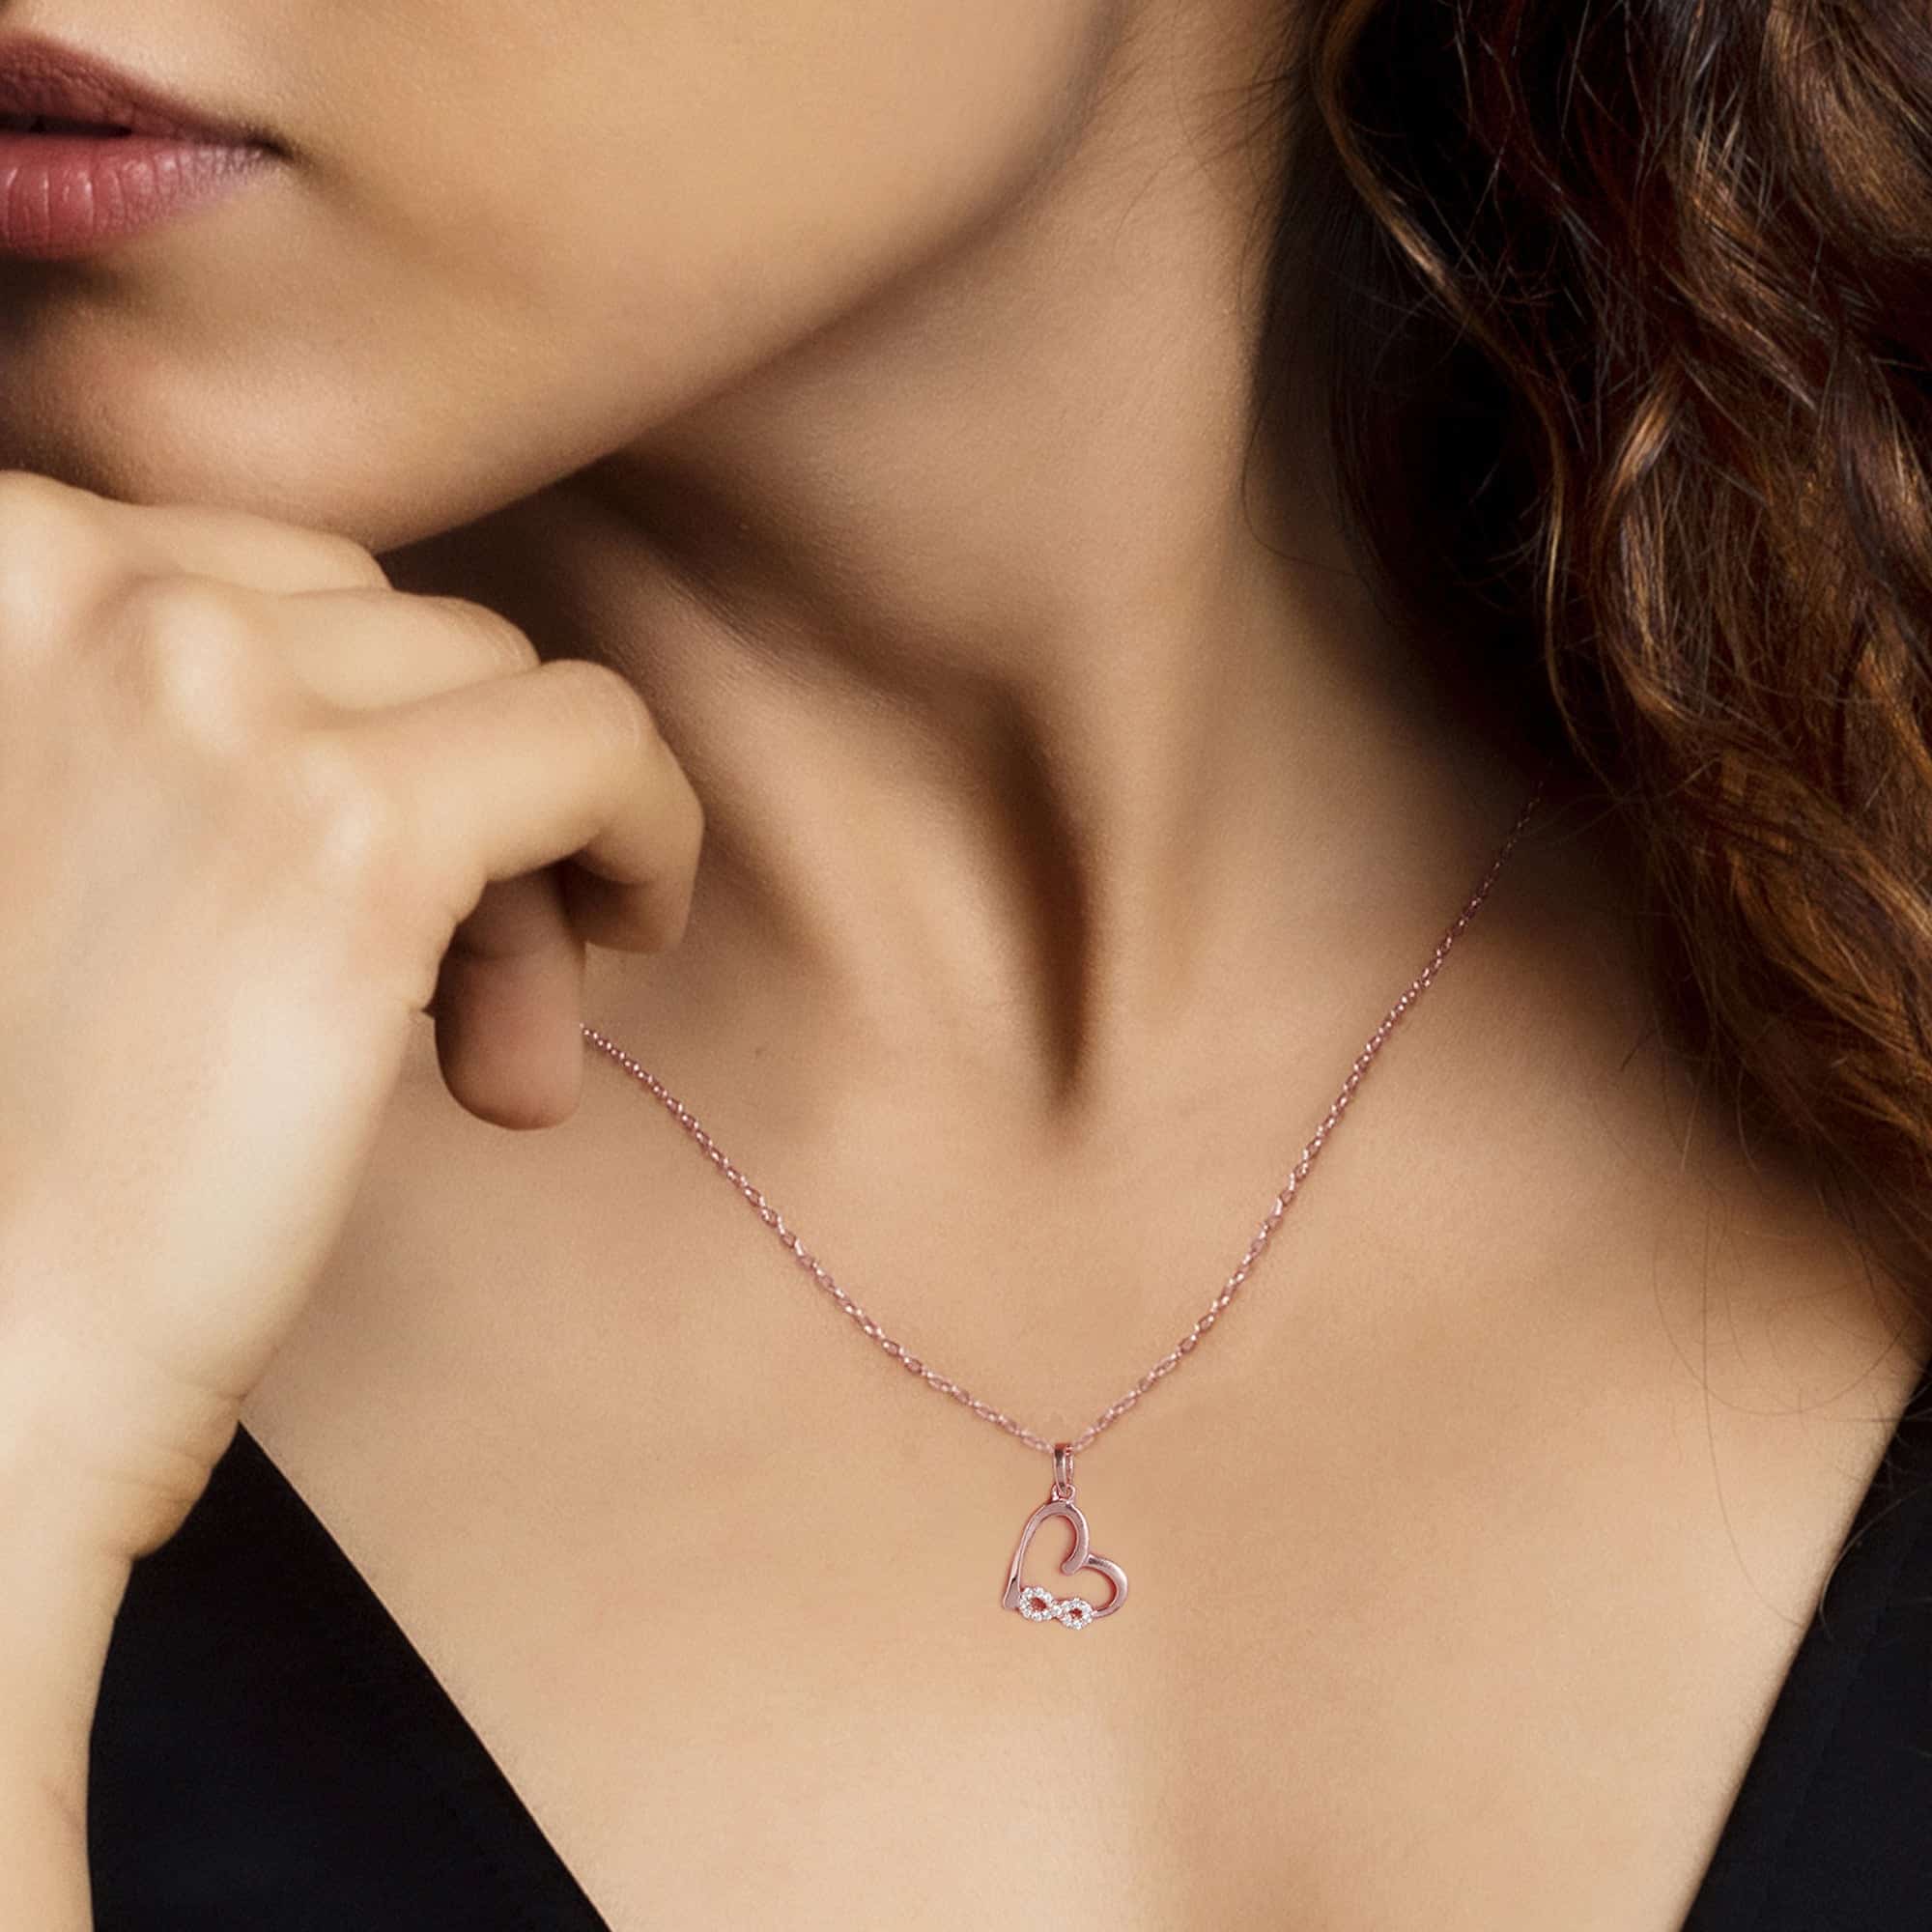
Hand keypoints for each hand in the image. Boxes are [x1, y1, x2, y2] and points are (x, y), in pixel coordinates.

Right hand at [0, 469, 703, 1558]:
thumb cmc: (7, 1148)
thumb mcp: (37, 840)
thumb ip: (148, 728)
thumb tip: (377, 717)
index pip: (243, 578)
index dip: (325, 731)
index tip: (335, 887)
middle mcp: (52, 570)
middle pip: (374, 620)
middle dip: (426, 783)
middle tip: (429, 986)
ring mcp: (196, 691)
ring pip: (491, 679)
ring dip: (514, 849)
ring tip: (481, 1037)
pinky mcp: (348, 836)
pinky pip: (600, 742)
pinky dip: (642, 831)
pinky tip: (627, 934)